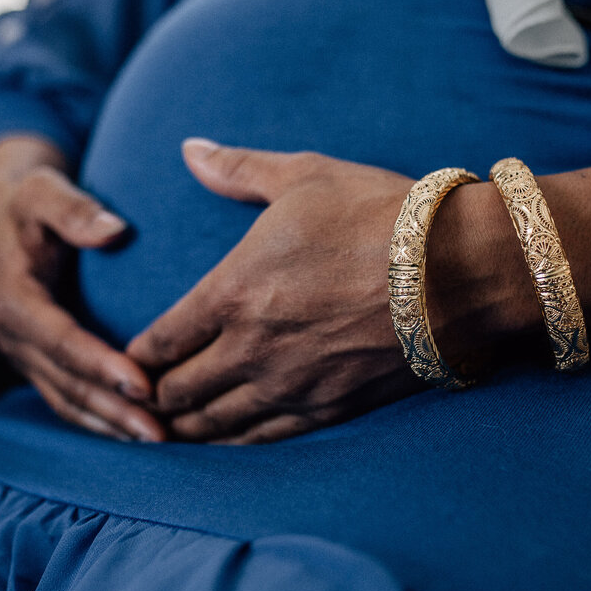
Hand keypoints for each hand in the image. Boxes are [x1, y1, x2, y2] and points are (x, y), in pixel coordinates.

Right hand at [0, 136, 163, 441]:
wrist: (9, 210)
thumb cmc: (34, 196)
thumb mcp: (45, 189)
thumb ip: (75, 209)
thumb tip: (115, 229)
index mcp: (12, 298)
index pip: (61, 341)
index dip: (100, 365)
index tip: (144, 383)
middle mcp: (13, 336)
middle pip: (67, 384)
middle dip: (113, 411)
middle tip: (161, 433)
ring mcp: (23, 354)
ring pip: (68, 402)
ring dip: (111, 426)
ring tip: (158, 442)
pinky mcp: (38, 363)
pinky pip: (70, 400)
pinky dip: (103, 420)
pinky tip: (139, 433)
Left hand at [126, 139, 429, 443]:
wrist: (459, 271)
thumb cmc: (379, 215)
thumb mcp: (304, 176)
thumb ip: (237, 168)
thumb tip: (189, 147)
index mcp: (233, 291)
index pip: (161, 340)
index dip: (137, 354)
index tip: (131, 357)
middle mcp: (251, 348)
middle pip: (178, 392)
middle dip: (153, 396)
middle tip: (141, 398)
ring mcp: (290, 386)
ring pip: (215, 425)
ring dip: (186, 428)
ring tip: (171, 430)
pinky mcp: (329, 409)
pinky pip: (264, 439)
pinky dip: (234, 443)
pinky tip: (226, 443)